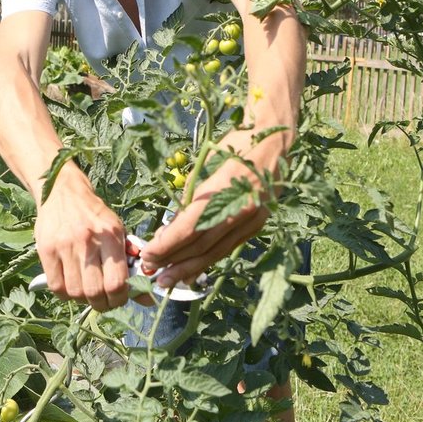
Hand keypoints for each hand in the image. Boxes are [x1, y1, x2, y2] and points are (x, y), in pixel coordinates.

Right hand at [33, 162, 131, 310]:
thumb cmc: (94, 215)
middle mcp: (88, 241)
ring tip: (86, 291)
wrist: (62, 191)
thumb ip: (130, 264)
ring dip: (83, 300)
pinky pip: (56, 287)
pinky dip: (65, 294)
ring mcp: (65, 246)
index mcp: (111, 236)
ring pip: (76, 292)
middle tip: (103, 301)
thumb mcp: (117, 231)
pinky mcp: (46, 250)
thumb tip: (147, 298)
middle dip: (102, 304)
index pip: (117, 282)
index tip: (119, 298)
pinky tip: (71, 286)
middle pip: (95, 291)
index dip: (120, 298)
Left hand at [139, 129, 282, 287]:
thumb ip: (190, 199)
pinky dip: (209, 260)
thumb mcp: (205, 166)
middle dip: (173, 259)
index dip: (168, 244)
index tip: (148, 253)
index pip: (191, 226)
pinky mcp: (258, 224)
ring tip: (168, 280)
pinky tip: (192, 272)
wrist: (274, 142)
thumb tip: (170, 229)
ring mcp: (253, 219)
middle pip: (202, 244)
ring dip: (189, 268)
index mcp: (224, 189)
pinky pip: (229, 247)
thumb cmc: (234, 145)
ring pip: (216, 251)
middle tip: (151, 269)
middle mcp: (241, 208)